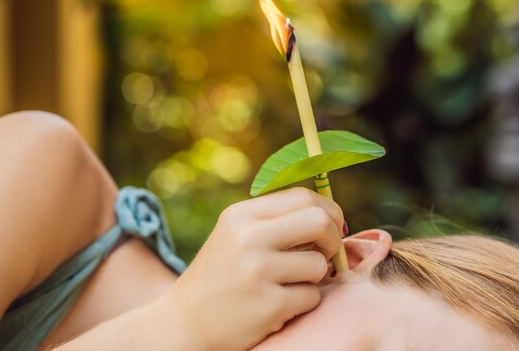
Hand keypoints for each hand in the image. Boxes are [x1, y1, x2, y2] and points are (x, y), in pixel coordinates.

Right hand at [164, 187, 344, 350]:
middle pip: (319, 221)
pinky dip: (304, 301)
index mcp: (240, 215)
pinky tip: (281, 303)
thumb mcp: (235, 234)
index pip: (303, 197)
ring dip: (316, 276)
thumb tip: (330, 215)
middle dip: (333, 237)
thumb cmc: (221, 275)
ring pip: (319, 264)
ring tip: (292, 282)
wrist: (185, 322)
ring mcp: (258, 272)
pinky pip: (312, 297)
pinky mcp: (268, 306)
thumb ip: (275, 220)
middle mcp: (248, 238)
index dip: (328, 210)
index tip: (331, 226)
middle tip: (327, 252)